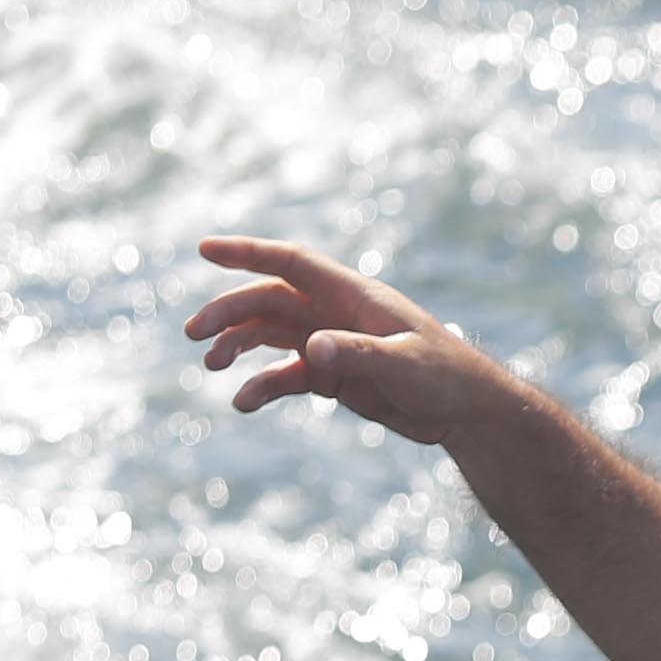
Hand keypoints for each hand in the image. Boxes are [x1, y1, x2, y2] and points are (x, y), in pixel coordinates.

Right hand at [184, 236, 477, 442]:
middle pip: (270, 302)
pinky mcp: (332, 376)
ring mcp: (330, 344)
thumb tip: (311, 349)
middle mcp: (334, 313)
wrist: (465, 412)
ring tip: (210, 364)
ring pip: (270, 335)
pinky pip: (286, 376)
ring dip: (237, 345)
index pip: (292, 264)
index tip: (205, 249)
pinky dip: (262, 385)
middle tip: (194, 334)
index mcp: (352, 295)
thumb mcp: (404, 363)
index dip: (248, 253)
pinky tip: (244, 402)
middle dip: (230, 313)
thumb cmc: (445, 375)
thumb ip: (358, 354)